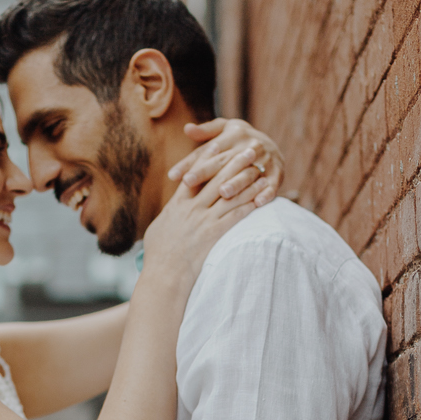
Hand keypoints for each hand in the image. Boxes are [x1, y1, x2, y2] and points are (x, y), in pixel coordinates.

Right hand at [140, 156, 258, 286]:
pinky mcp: (214, 235)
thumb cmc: (158, 256)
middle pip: (216, 179)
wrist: (164, 275)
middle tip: (249, 149)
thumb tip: (171, 210)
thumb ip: (168, 215)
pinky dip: (250, 204)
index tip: (219, 144)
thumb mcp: (158, 229)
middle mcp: (192, 209)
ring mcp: (204, 221)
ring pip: (229, 194)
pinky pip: (236, 216)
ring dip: (248, 180)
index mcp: (177, 205)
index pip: (194, 175)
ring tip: (261, 168)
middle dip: (235, 161)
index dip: (208, 158)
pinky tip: (262, 197)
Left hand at [167, 116, 283, 205]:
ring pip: (248, 173)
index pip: (208, 151)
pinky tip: (258, 203)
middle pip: (225, 161)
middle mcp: (249, 146)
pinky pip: (272, 184)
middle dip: (206, 172)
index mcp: (234, 135)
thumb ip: (206, 131)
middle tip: (188, 182)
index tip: (173, 175)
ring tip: (223, 193)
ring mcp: (265, 160)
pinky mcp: (277, 173)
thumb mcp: (225, 130)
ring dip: (237, 183)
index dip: (191, 163)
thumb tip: (187, 129)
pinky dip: (267, 193)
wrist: (273, 146)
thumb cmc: (240, 140)